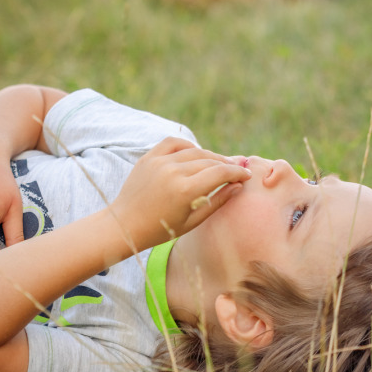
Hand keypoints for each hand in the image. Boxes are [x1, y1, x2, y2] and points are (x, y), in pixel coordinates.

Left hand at [109, 137, 250, 252]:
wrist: (125, 224)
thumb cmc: (161, 229)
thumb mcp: (192, 221)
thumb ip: (217, 201)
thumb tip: (238, 186)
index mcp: (186, 190)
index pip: (221, 172)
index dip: (237, 172)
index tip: (246, 175)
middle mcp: (174, 171)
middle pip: (210, 160)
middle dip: (227, 164)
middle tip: (237, 170)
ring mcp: (160, 162)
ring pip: (195, 151)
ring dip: (211, 156)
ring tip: (219, 164)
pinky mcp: (149, 157)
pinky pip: (174, 142)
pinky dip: (188, 145)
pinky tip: (195, 154)